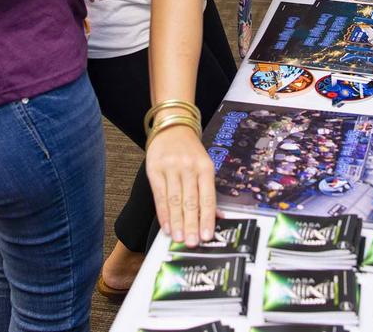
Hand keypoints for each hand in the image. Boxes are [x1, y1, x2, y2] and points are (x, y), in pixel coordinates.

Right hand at [145, 124, 216, 247]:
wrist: (172, 128)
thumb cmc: (191, 152)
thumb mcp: (204, 165)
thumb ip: (208, 191)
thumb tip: (217, 216)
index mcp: (205, 167)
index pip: (207, 197)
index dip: (207, 218)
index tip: (207, 236)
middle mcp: (189, 168)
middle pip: (190, 201)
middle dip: (192, 224)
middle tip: (192, 243)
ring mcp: (171, 168)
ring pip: (174, 200)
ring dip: (177, 222)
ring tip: (179, 238)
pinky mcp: (155, 170)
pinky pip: (159, 196)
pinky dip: (163, 214)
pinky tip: (167, 226)